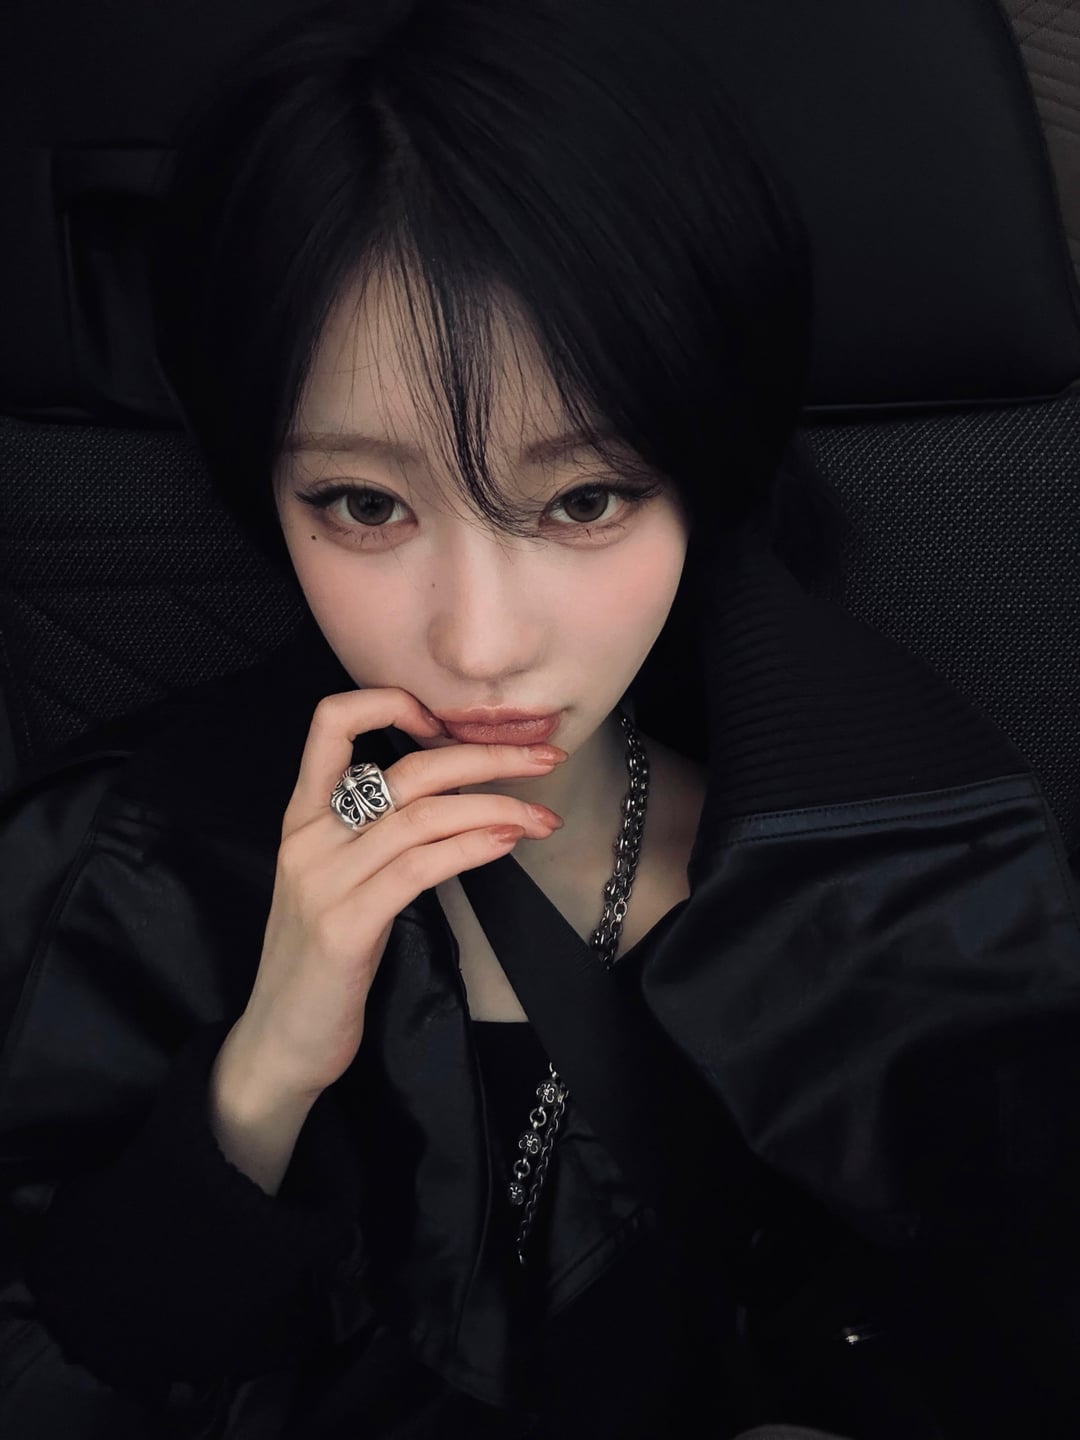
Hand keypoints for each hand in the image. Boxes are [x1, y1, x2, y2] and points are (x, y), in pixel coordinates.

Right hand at [231, 688, 566, 1099]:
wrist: (279, 1040)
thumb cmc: (321, 959)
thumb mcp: (337, 881)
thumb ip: (376, 835)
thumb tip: (456, 798)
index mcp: (303, 815)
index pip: (331, 721)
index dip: (391, 703)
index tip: (448, 725)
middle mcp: (309, 835)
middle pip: (408, 765)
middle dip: (488, 754)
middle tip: (546, 757)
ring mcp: (324, 879)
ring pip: (423, 813)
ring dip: (498, 807)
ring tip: (544, 820)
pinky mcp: (345, 926)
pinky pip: (419, 867)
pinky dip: (471, 846)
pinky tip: (506, 843)